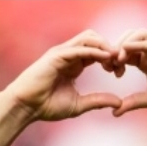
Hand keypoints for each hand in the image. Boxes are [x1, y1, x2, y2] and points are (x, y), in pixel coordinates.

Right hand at [3, 30, 121, 121]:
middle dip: (110, 49)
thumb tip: (119, 102)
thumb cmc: (47, 106)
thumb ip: (98, 101)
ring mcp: (62, 53)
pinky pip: (79, 48)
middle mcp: (70, 55)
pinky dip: (94, 51)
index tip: (120, 72)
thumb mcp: (79, 104)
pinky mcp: (57, 55)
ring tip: (115, 59)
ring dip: (104, 46)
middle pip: (96, 40)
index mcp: (75, 64)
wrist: (26, 107)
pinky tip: (105, 58)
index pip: (98, 52)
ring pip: (89, 38)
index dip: (111, 59)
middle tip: (120, 65)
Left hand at [109, 29, 146, 117]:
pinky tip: (126, 50)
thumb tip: (114, 112)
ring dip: (125, 43)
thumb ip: (133, 102)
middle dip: (116, 48)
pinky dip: (138, 43)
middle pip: (129, 38)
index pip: (125, 52)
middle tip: (109, 63)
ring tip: (117, 58)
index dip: (114, 58)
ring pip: (139, 34)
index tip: (108, 70)